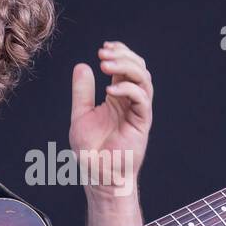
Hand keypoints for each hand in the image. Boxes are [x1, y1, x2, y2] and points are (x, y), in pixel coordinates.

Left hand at [70, 41, 152, 199]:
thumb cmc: (91, 152)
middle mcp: (131, 101)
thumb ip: (82, 92)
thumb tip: (82, 65)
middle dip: (123, 56)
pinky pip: (142, 100)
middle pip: (138, 68)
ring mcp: (138, 111)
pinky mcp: (142, 123)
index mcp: (118, 97)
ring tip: (106, 65)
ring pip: (144, 79)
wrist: (99, 176)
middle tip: (103, 54)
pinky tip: (110, 90)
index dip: (118, 53)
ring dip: (127, 67)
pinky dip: (128, 89)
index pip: (125, 67)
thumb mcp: (81, 115)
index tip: (103, 49)